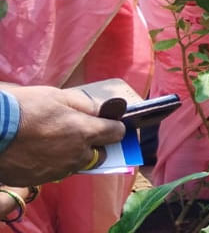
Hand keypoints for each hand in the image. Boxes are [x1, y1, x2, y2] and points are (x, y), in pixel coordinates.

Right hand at [0, 86, 125, 185]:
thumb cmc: (24, 107)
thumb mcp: (57, 96)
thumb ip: (85, 105)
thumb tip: (102, 109)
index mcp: (85, 132)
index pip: (116, 133)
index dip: (114, 126)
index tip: (108, 122)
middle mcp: (76, 155)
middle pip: (99, 155)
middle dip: (95, 145)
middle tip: (79, 132)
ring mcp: (57, 170)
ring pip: (77, 165)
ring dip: (74, 155)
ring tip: (55, 141)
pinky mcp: (39, 180)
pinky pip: (56, 172)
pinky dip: (54, 163)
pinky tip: (40, 152)